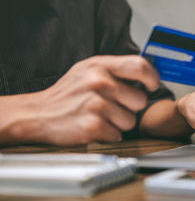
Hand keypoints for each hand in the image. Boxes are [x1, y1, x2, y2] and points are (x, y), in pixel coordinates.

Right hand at [5, 55, 158, 145]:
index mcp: (99, 65)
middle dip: (131, 108)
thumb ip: (115, 70)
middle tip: (114, 107)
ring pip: (130, 121)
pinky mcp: (92, 125)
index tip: (152, 85)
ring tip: (101, 117)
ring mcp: (95, 104)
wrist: (37, 113)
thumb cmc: (67, 93)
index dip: (152, 77)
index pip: (140, 66)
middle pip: (140, 100)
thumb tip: (146, 72)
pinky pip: (117, 135)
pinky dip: (108, 134)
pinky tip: (94, 126)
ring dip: (119, 123)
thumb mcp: (88, 70)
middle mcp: (98, 82)